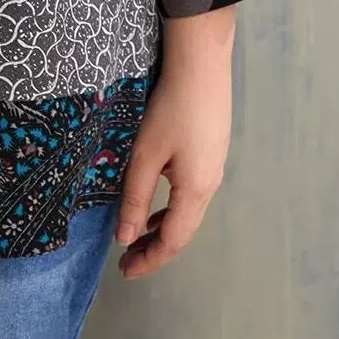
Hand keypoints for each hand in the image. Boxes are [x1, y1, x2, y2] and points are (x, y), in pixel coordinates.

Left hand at [114, 47, 231, 278]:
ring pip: (188, 212)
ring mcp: (214, 168)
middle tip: (127, 261)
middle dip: (156, 249)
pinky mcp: (211, 152)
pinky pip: (191, 194)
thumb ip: (135, 197)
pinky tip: (157, 202)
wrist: (202, 65)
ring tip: (138, 238)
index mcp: (196, 190)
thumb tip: (125, 238)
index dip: (150, 259)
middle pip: (184, 230)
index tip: (125, 272)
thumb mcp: (146, 153)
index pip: (173, 240)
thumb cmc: (170, 109)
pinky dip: (172, 207)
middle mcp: (210, 185)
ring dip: (164, 228)